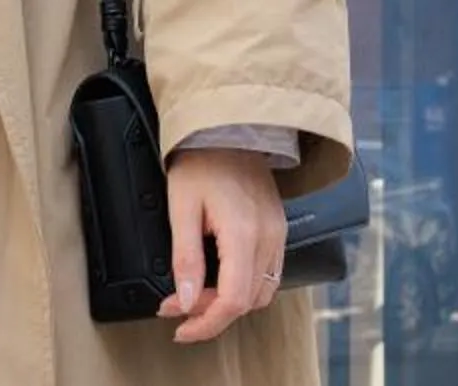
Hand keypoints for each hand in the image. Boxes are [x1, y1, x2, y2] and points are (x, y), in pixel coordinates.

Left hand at [158, 148, 286, 344]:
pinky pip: (269, 274)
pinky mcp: (279, 229)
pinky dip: (245, 287)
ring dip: (229, 302)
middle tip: (177, 305)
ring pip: (261, 292)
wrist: (228, 129)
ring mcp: (278, 233)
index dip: (205, 324)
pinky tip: (220, 279)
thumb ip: (186, 259)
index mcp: (244, 233)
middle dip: (211, 313)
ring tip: (197, 294)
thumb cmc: (202, 162)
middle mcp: (269, 237)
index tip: (180, 328)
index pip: (233, 301)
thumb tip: (186, 302)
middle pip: (247, 302)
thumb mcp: (181, 209)